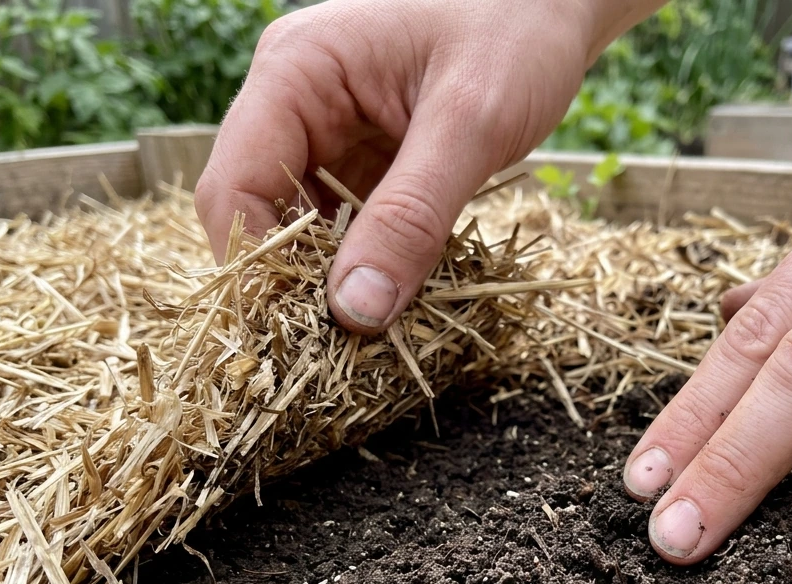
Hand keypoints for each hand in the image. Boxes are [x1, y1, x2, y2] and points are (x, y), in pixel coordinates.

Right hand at [196, 0, 612, 332]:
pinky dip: (365, 263)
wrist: (560, 2)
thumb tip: (354, 311)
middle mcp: (294, 101)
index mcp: (295, 72)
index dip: (257, 267)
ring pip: (300, 227)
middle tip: (346, 343)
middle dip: (293, 281)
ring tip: (377, 328)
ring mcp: (326, 131)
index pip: (232, 186)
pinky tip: (397, 293)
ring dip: (332, 279)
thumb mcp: (470, 124)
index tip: (306, 331)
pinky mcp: (363, 158)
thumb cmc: (518, 27)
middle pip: (256, 213)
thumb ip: (412, 217)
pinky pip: (344, 224)